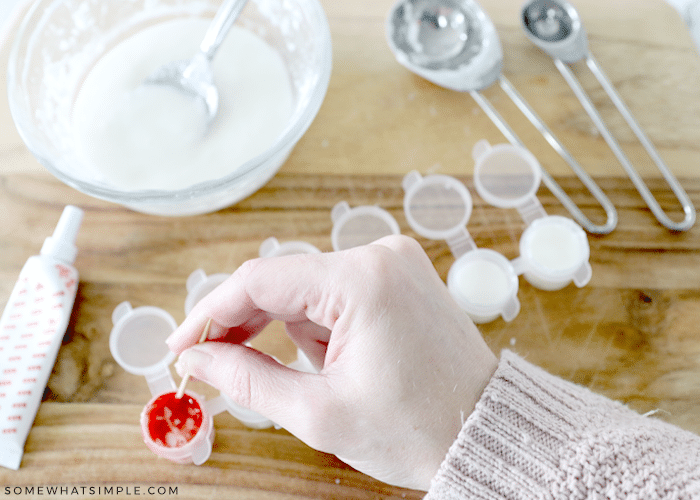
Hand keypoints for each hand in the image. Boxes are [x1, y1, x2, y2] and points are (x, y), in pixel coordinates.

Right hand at [167, 235, 497, 489]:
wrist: (484, 432)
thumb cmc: (416, 428)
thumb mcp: (319, 412)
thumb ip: (246, 379)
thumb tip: (198, 358)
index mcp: (362, 281)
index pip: (260, 279)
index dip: (211, 312)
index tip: (182, 345)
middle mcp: (380, 255)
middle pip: (284, 280)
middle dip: (249, 325)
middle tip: (216, 365)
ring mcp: (394, 262)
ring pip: (309, 289)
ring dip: (293, 332)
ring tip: (321, 379)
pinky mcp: (400, 276)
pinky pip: (338, 292)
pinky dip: (321, 325)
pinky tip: (338, 361)